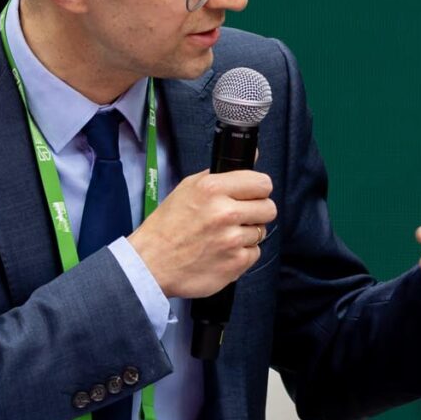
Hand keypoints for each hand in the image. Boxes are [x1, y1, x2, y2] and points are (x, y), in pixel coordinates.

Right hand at [129, 169, 275, 298]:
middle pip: (269, 208)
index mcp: (213, 189)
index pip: (262, 183)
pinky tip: (222, 252)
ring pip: (261, 231)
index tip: (251, 195)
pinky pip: (254, 253)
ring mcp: (232, 240)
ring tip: (223, 236)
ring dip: (246, 234)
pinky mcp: (235, 263)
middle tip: (238, 217)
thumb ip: (222, 173)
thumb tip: (253, 155)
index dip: (258, 189)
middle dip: (256, 212)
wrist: (151, 264)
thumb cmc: (167, 226)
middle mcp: (225, 213)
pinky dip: (241, 254)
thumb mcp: (188, 187)